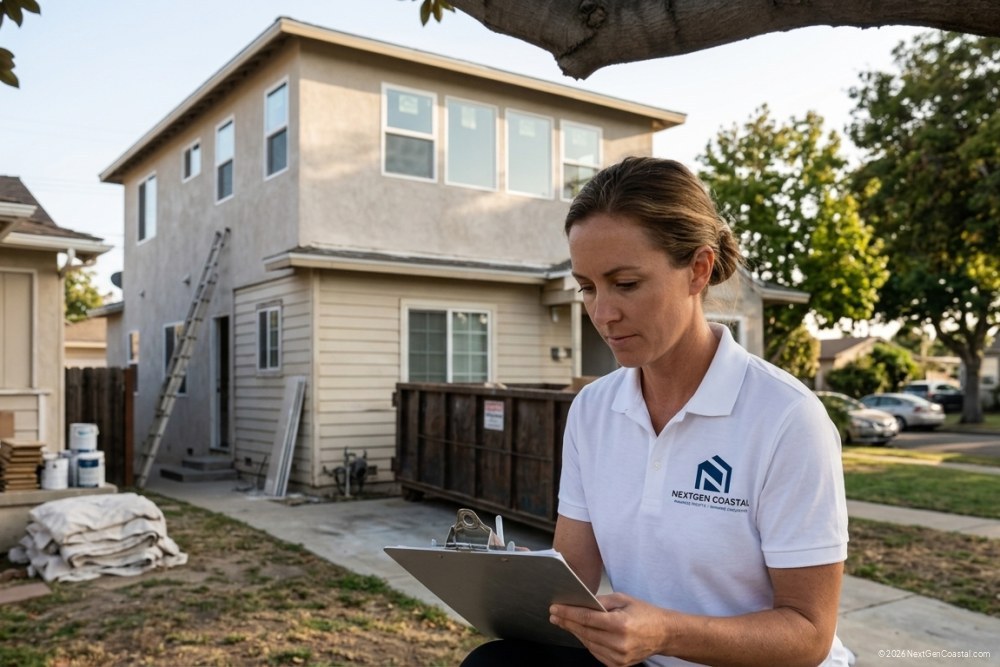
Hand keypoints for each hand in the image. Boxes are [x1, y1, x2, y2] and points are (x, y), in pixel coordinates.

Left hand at [550, 592, 669, 666]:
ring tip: (565, 622)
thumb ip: (601, 601)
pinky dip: (587, 642)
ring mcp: (618, 657)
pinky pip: (596, 653)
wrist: (664, 634)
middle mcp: (619, 643)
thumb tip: (580, 602)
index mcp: (620, 624)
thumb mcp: (623, 599)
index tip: (555, 608)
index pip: (587, 618)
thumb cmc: (644, 613)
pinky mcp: (618, 665)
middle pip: (584, 632)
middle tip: (554, 615)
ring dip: (575, 633)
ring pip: (588, 644)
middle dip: (567, 622)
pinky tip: (580, 633)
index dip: (568, 613)